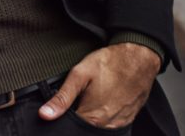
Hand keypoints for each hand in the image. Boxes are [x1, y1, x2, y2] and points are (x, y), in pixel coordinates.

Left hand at [38, 43, 159, 127]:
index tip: (65, 104)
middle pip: (84, 127)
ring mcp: (119, 122)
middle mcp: (107, 124)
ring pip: (97, 126)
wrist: (139, 58)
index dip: (63, 116)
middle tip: (81, 95)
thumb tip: (45, 114)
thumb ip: (62, 97)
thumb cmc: (110, 63)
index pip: (70, 126)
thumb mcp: (79, 75)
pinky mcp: (128, 118)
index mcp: (92, 117)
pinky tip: (104, 98)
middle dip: (77, 114)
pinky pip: (111, 123)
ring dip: (91, 114)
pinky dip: (104, 114)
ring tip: (93, 95)